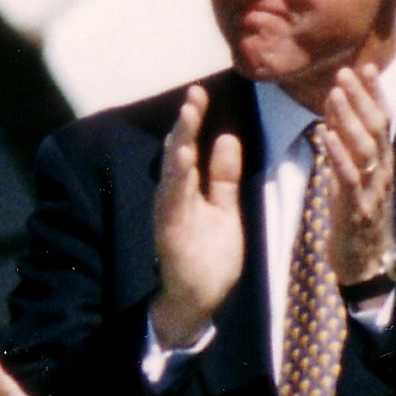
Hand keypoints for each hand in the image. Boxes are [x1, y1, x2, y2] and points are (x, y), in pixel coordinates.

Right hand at [149, 82, 246, 346]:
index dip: (194, 121)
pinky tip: (182, 161)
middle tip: (194, 96)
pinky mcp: (170, 236)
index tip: (200, 93)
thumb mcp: (224, 209)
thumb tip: (227, 136)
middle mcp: (173, 199)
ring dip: (179, 146)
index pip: (189, 148)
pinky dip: (176, 181)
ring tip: (188, 118)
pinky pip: (172, 204)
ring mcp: (169, 217)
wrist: (199, 302)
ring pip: (172, 175)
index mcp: (186, 191)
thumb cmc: (209, 257)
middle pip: (177, 154)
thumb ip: (223, 176)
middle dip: (185, 125)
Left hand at [316, 65, 395, 289]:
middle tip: (345, 71)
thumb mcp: (354, 183)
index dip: (374, 94)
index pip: (383, 121)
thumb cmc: (356, 222)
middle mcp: (383, 172)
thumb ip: (348, 156)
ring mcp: (373, 190)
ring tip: (335, 92)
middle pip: (376, 127)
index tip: (365, 67)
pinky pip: (348, 177)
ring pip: (365, 147)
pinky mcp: (358, 209)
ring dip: (349, 117)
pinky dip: (337, 153)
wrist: (365, 265)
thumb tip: (333, 124)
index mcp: (383, 164)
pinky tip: (324, 134)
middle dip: (362, 97)